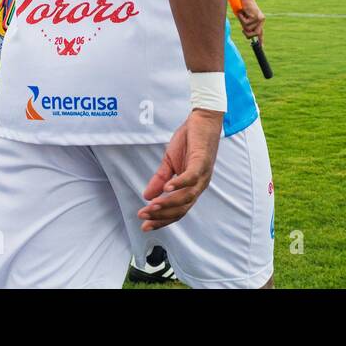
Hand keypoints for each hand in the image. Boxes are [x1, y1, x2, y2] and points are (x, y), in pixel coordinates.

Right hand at [138, 108, 222, 231]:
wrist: (203, 120)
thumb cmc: (189, 141)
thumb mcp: (170, 162)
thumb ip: (159, 180)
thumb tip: (146, 196)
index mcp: (191, 187)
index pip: (177, 210)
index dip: (161, 220)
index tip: (144, 225)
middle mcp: (199, 185)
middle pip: (181, 209)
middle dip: (161, 216)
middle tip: (143, 218)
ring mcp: (202, 175)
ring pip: (186, 197)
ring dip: (167, 203)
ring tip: (151, 206)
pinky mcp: (201, 161)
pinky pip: (191, 177)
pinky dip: (179, 184)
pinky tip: (166, 188)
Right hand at [236, 0, 264, 40]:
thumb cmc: (244, 8)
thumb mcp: (245, 19)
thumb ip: (248, 26)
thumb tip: (249, 36)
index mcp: (260, 21)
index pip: (261, 32)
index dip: (260, 40)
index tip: (261, 47)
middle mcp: (262, 20)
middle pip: (255, 34)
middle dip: (247, 34)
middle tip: (242, 29)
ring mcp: (260, 18)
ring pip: (248, 28)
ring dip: (242, 22)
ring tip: (242, 15)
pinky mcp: (256, 16)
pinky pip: (246, 23)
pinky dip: (241, 18)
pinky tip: (242, 12)